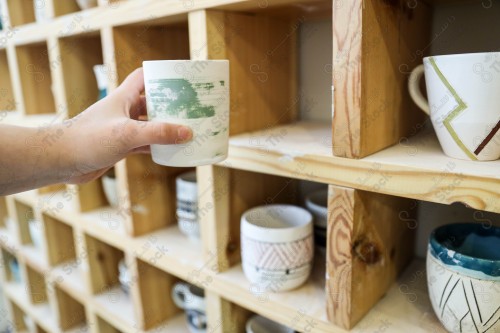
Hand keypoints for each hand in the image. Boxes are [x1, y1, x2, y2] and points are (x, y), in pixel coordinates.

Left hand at [62, 68, 191, 183]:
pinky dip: (158, 146)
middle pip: (152, 102)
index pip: (144, 77)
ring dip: (166, 128)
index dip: (161, 75)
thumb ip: (158, 132)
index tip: (181, 80)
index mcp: (123, 97)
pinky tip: (171, 151)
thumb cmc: (88, 139)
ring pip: (150, 125)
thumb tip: (187, 132)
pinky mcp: (120, 146)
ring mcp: (122, 128)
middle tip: (192, 109)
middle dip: (171, 105)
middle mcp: (124, 110)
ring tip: (188, 130)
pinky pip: (145, 143)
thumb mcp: (127, 133)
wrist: (61, 161)